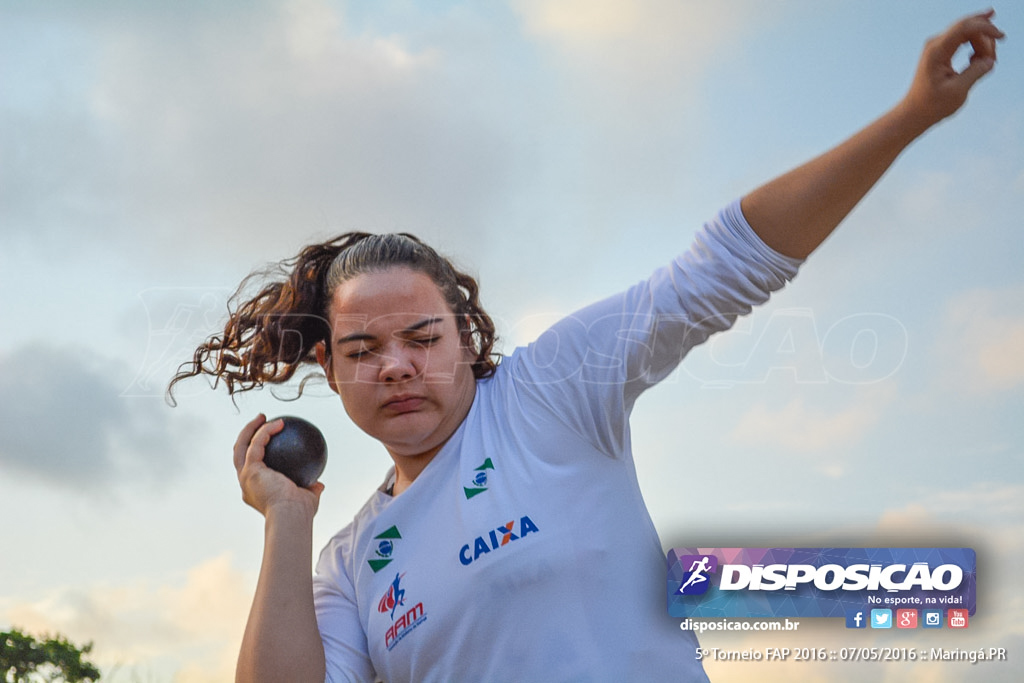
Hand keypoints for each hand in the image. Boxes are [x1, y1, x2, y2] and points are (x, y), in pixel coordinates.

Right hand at [234, 414, 324, 517]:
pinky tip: (280, 423)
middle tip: (261, 421)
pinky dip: (266, 431)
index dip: (254, 451)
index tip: (269, 439)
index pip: (251, 467)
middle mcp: (246, 484)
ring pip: (241, 446)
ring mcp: (245, 477)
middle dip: (246, 435)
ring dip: (250, 428)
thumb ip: (310, 490)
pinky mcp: (250, 470)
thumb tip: (319, 484)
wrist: (291, 517)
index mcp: (256, 491)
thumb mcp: (307, 499)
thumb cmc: (300, 513)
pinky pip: (257, 444)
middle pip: (239, 453)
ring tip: (263, 416)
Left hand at [901, 9, 1004, 129]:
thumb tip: (989, 60)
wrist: (915, 112)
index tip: (1000, 38)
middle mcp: (935, 44)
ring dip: (981, 45)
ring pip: (968, 32)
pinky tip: (973, 62)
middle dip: (985, 39)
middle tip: (989, 61)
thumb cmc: (933, 105)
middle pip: (969, 27)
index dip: (986, 28)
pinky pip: (964, 38)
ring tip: (980, 66)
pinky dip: (975, 47)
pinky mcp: (942, 50)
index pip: (964, 27)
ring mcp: (938, 45)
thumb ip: (975, 72)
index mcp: (936, 52)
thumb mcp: (958, 91)